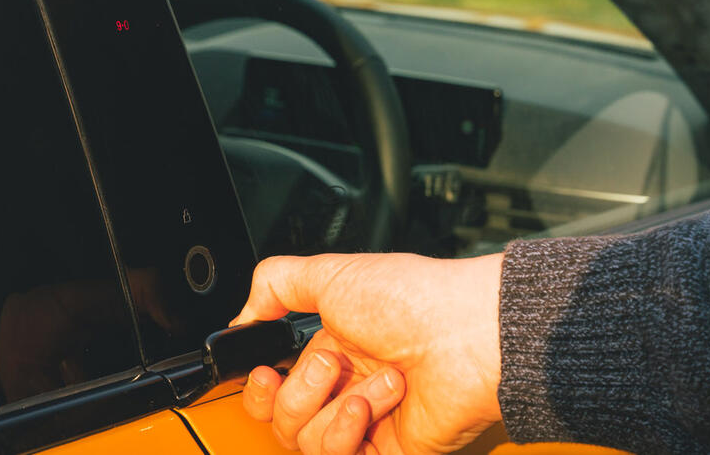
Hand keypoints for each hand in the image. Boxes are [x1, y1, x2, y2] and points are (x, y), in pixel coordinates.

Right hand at [231, 252, 503, 454]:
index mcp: (333, 348)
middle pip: (282, 420)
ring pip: (304, 442)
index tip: (265, 371)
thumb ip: (276, 283)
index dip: (259, 386)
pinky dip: (347, 433)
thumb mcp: (331, 273)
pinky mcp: (387, 454)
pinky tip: (375, 406)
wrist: (466, 335)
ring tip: (378, 379)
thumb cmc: (413, 299)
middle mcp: (347, 388)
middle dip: (298, 392)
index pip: (275, 387)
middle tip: (330, 363)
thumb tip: (243, 315)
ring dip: (334, 408)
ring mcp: (368, 425)